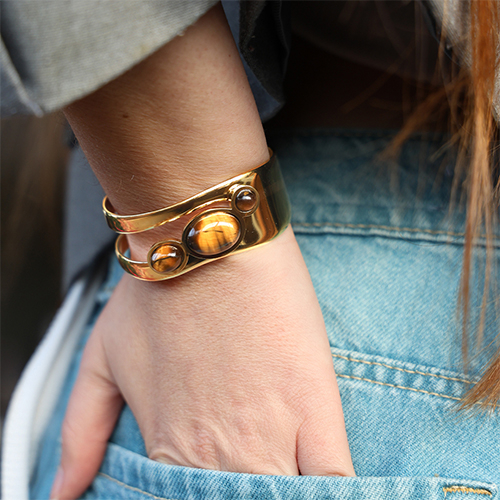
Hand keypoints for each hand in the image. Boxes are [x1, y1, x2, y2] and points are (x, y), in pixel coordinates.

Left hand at [50, 226, 354, 498]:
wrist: (206, 239)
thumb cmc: (158, 291)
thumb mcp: (102, 357)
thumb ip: (81, 429)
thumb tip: (63, 491)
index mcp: (169, 445)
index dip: (204, 495)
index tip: (215, 480)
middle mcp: (217, 455)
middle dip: (245, 487)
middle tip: (250, 467)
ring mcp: (270, 433)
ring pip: (284, 497)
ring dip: (280, 488)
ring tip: (279, 468)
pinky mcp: (314, 404)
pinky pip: (333, 479)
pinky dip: (332, 489)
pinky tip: (325, 480)